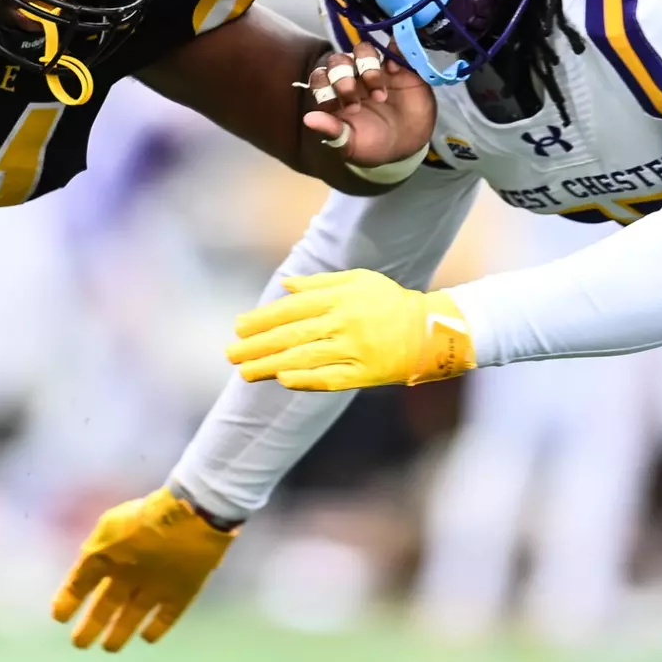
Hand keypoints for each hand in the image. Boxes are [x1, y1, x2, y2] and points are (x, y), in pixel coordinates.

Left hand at [52, 486, 236, 651]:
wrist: (190, 513)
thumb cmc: (147, 509)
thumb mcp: (111, 520)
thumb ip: (100, 544)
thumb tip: (92, 561)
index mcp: (103, 556)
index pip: (78, 584)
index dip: (67, 602)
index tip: (59, 615)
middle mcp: (124, 579)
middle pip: (102, 608)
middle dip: (89, 628)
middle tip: (79, 644)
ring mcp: (152, 590)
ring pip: (130, 619)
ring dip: (117, 635)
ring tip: (109, 647)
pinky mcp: (178, 595)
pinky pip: (164, 619)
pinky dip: (155, 629)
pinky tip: (147, 637)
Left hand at [226, 269, 474, 389]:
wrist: (430, 331)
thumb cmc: (389, 302)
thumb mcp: (357, 280)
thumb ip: (319, 283)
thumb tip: (285, 286)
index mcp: (339, 299)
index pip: (291, 309)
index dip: (262, 319)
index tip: (238, 327)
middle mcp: (343, 323)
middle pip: (291, 335)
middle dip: (257, 346)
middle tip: (231, 353)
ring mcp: (354, 350)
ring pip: (304, 358)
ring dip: (270, 366)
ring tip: (245, 372)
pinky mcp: (364, 374)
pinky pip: (329, 379)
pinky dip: (305, 380)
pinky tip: (282, 380)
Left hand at [303, 41, 435, 168]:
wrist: (407, 143)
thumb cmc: (373, 143)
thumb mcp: (351, 144)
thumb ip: (332, 131)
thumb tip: (308, 119)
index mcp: (334, 93)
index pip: (319, 77)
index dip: (325, 87)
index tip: (342, 109)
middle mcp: (351, 76)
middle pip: (338, 61)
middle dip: (343, 80)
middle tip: (356, 105)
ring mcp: (374, 68)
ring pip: (363, 50)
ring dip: (368, 67)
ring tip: (380, 95)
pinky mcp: (398, 65)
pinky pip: (393, 48)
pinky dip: (393, 53)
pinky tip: (395, 71)